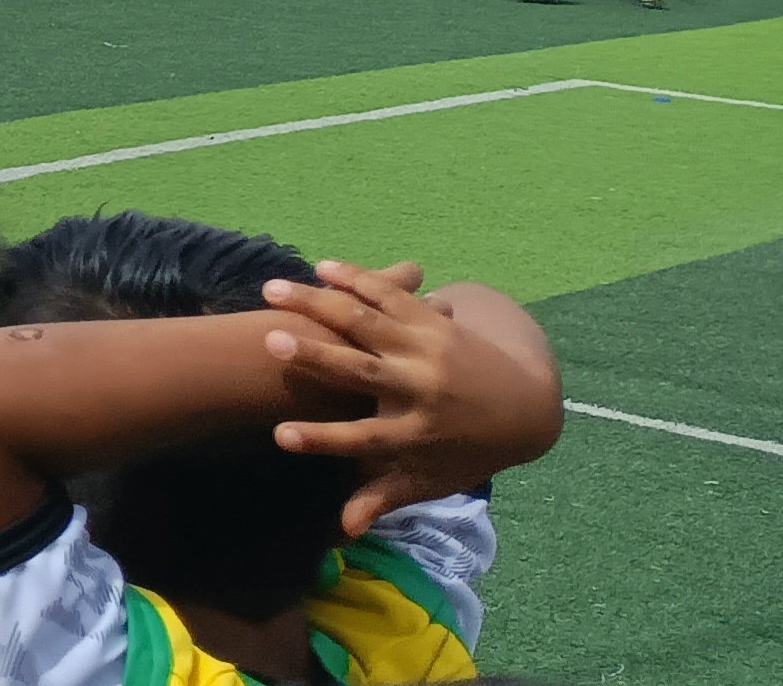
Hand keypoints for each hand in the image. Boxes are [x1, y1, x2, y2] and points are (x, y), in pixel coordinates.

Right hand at [262, 260, 561, 534]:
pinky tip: (321, 268)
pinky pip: (390, 294)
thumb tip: (343, 529)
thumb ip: (383, 498)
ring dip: (320, 302)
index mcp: (415, 433)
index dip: (322, 440)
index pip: (363, 440)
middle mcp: (419, 388)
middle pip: (361, 370)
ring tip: (274, 290)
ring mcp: (426, 348)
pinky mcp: (432, 320)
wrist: (526, 406)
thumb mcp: (428, 480)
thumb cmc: (465, 450)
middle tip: (272, 341)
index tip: (280, 438)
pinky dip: (357, 278)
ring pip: (367, 320)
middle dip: (316, 355)